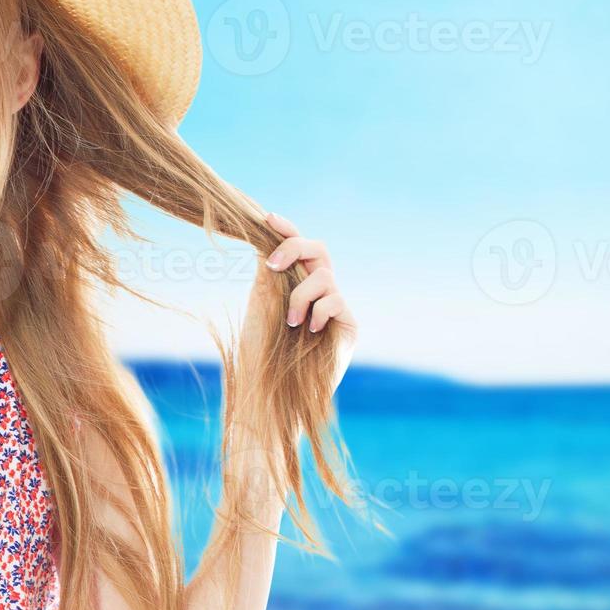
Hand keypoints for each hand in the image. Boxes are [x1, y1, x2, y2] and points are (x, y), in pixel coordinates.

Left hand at [241, 211, 358, 389]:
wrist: (268, 391)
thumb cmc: (259, 352)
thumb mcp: (260, 302)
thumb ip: (268, 272)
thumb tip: (264, 236)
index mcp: (296, 284)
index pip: (298, 249)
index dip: (287, 230)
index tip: (268, 218)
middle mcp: (319, 293)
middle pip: (319, 250)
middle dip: (295, 248)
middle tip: (273, 265)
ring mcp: (337, 309)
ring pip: (324, 277)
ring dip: (300, 295)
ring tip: (290, 322)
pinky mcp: (350, 327)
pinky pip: (336, 301)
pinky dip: (318, 312)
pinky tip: (309, 331)